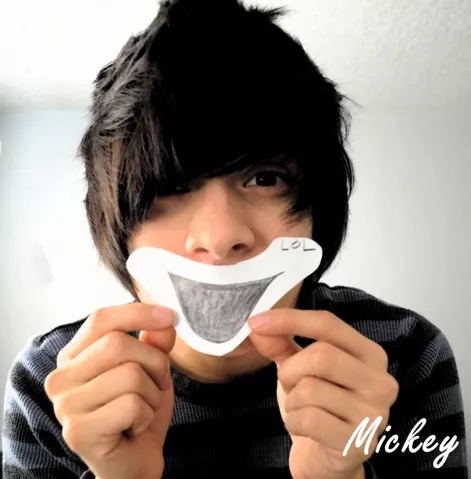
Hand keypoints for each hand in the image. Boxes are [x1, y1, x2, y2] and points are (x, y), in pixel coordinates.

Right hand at [45, 303, 175, 478]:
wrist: (133, 461)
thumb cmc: (137, 410)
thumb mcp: (151, 368)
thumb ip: (156, 342)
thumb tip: (164, 321)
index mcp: (74, 356)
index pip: (101, 318)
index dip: (138, 313)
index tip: (170, 315)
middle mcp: (62, 378)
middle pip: (119, 344)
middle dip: (154, 363)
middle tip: (155, 384)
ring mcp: (66, 406)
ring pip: (130, 375)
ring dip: (152, 393)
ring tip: (142, 409)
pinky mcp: (79, 432)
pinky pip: (132, 405)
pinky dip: (146, 415)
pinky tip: (134, 427)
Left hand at [249, 309, 398, 478]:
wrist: (327, 460)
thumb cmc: (317, 405)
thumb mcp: (299, 368)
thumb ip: (281, 344)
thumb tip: (258, 326)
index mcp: (370, 353)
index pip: (328, 324)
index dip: (289, 320)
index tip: (256, 322)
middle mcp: (381, 381)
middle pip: (321, 355)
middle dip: (290, 369)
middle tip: (288, 384)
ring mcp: (373, 414)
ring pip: (311, 388)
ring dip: (292, 399)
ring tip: (301, 408)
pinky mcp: (358, 443)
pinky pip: (308, 419)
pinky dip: (293, 422)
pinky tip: (303, 428)